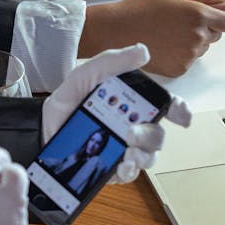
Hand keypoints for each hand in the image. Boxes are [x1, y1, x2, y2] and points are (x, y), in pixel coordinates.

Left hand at [42, 43, 173, 183]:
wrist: (43, 127)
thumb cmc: (69, 99)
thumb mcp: (86, 74)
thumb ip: (112, 62)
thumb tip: (143, 51)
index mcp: (134, 103)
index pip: (165, 106)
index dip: (179, 110)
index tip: (181, 116)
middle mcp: (134, 126)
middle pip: (158, 135)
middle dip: (151, 135)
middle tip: (131, 132)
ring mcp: (125, 149)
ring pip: (149, 156)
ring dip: (144, 155)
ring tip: (128, 152)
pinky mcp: (113, 168)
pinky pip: (130, 173)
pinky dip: (129, 170)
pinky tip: (121, 165)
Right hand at [79, 0, 224, 77]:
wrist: (116, 31)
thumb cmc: (141, 9)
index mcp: (199, 14)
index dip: (224, 20)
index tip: (216, 18)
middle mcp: (198, 37)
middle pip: (216, 35)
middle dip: (204, 28)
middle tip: (178, 22)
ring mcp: (189, 55)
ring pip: (202, 48)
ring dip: (191, 42)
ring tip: (167, 33)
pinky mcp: (179, 68)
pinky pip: (189, 61)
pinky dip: (180, 54)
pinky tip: (163, 45)